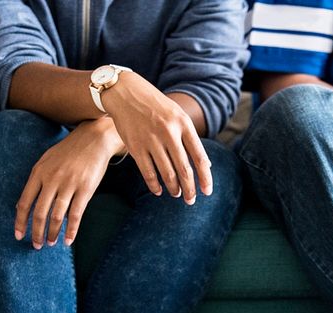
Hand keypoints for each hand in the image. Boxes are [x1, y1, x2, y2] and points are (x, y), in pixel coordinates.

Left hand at [15, 116, 123, 248]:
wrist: (93, 139)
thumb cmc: (69, 152)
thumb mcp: (46, 161)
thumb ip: (36, 181)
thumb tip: (23, 205)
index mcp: (38, 173)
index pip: (24, 202)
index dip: (20, 221)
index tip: (19, 235)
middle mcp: (51, 179)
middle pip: (39, 212)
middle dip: (36, 232)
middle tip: (36, 245)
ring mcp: (69, 184)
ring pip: (56, 216)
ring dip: (52, 233)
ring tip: (50, 243)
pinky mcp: (85, 189)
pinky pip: (76, 214)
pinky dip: (71, 230)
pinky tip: (68, 240)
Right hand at [101, 71, 211, 203]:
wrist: (125, 92)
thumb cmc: (156, 106)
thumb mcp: (177, 115)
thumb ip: (190, 138)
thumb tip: (206, 165)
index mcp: (183, 124)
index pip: (199, 157)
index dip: (205, 177)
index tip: (207, 191)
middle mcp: (169, 132)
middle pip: (184, 169)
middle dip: (190, 189)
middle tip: (191, 200)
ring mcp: (151, 140)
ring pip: (167, 173)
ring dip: (174, 188)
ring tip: (177, 194)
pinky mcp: (135, 147)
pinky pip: (148, 173)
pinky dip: (154, 185)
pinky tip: (159, 191)